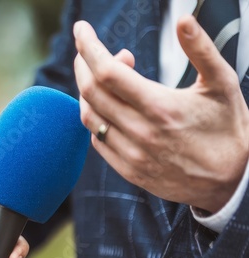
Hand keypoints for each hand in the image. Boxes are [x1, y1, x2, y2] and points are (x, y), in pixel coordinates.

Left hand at [73, 16, 248, 212]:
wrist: (231, 182)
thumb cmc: (228, 128)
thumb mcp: (222, 84)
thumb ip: (201, 50)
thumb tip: (183, 20)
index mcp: (161, 107)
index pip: (107, 72)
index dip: (89, 46)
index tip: (81, 30)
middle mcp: (140, 132)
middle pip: (91, 91)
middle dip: (83, 63)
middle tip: (89, 50)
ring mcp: (131, 154)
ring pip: (89, 116)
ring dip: (87, 90)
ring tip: (105, 76)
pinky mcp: (128, 170)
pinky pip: (97, 139)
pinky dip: (96, 116)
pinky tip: (110, 106)